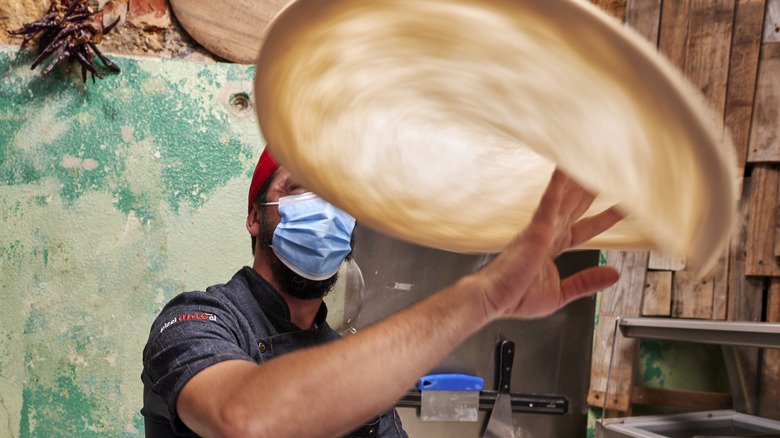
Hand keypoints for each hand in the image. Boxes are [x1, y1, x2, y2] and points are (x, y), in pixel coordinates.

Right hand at [478, 168, 623, 319]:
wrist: (494, 298)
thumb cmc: (515, 296)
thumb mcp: (561, 292)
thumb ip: (587, 282)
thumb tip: (613, 275)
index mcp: (555, 246)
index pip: (587, 227)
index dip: (606, 217)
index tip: (625, 207)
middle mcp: (550, 232)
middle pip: (578, 205)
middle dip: (595, 190)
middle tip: (613, 171)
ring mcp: (543, 228)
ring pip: (567, 198)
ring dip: (581, 180)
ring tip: (596, 160)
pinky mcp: (536, 229)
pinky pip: (549, 202)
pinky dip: (557, 185)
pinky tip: (565, 167)